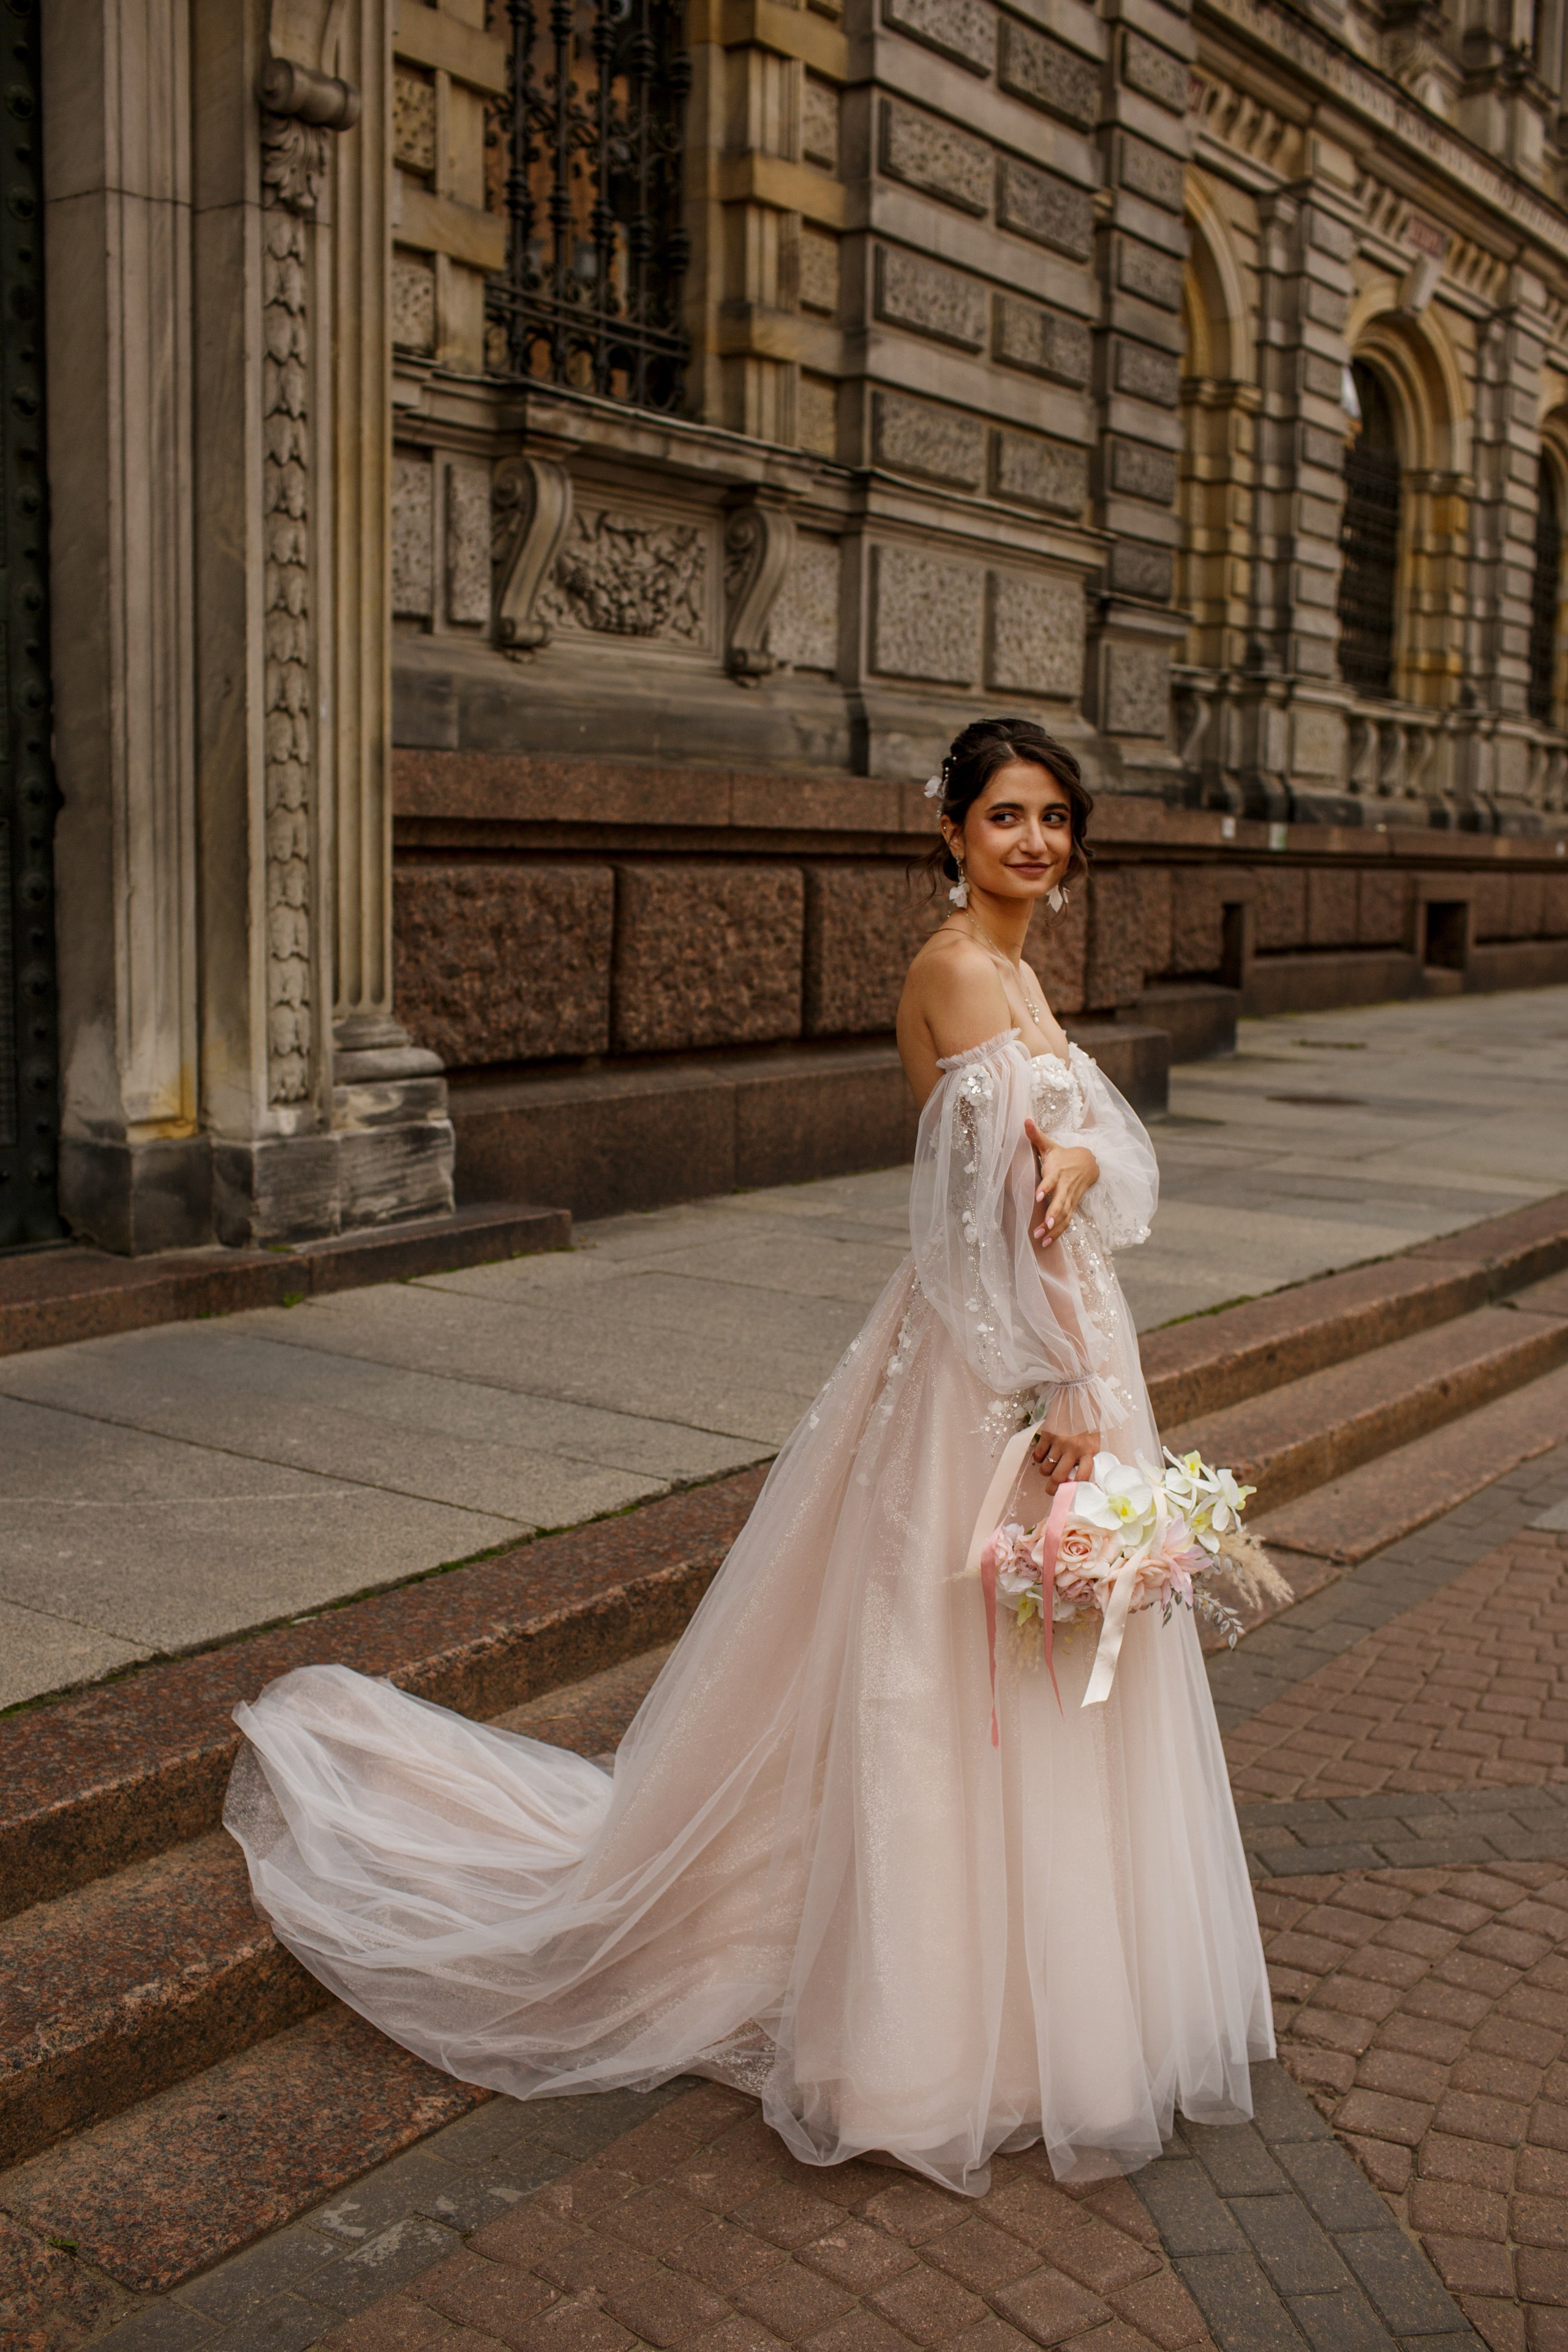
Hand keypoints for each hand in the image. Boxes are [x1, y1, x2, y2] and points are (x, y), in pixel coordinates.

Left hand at [1026, 1120, 1098, 1246]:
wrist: (1089, 1163)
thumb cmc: (1063, 1155)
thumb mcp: (1049, 1145)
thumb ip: (1035, 1135)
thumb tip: (1024, 1119)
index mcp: (1057, 1171)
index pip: (1051, 1180)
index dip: (1045, 1187)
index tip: (1038, 1195)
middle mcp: (1065, 1186)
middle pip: (1060, 1202)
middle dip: (1052, 1214)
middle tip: (1043, 1225)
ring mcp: (1070, 1198)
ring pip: (1063, 1215)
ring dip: (1053, 1228)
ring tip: (1041, 1238)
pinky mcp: (1072, 1206)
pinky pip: (1066, 1221)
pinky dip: (1058, 1232)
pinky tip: (1047, 1242)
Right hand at [1030, 1424, 1099, 1491]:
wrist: (1078, 1398)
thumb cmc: (1087, 1422)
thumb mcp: (1092, 1441)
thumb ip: (1085, 1458)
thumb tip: (1073, 1477)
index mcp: (1089, 1451)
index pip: (1082, 1477)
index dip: (1074, 1489)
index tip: (1070, 1493)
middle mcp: (1074, 1449)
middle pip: (1058, 1478)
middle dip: (1051, 1489)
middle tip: (1050, 1490)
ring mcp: (1059, 1442)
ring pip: (1045, 1468)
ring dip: (1045, 1470)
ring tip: (1049, 1464)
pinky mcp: (1047, 1434)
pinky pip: (1037, 1455)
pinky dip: (1038, 1458)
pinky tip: (1043, 1453)